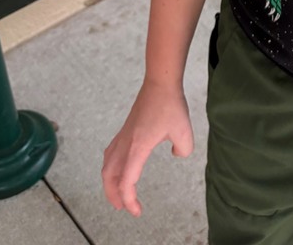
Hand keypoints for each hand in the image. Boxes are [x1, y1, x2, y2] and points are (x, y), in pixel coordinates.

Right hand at [102, 79, 193, 216]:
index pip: (126, 182)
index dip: (129, 200)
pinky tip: (120, 169)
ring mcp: (123, 136)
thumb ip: (183, 150)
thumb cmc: (171, 105)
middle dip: (113, 195)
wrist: (160, 82)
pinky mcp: (126, 130)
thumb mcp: (185, 133)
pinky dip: (112, 167)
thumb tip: (177, 154)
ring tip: (118, 193)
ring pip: (108, 164)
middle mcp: (126, 144)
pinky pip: (111, 153)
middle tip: (123, 207)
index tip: (137, 210)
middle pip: (110, 176)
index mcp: (138, 148)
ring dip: (110, 182)